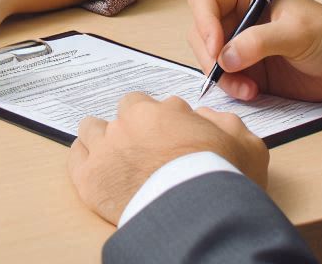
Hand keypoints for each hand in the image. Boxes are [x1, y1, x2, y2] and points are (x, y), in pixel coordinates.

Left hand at [69, 93, 268, 224]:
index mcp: (159, 111)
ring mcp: (106, 150)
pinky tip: (95, 165)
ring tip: (117, 157)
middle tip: (147, 150)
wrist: (198, 217)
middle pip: (123, 114)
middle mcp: (128, 124)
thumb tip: (207, 118)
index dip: (163, 119)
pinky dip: (84, 158)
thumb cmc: (220, 180)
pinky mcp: (90, 179)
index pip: (155, 104)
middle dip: (134, 127)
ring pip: (93, 130)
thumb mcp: (246, 144)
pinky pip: (76, 156)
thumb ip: (225, 122)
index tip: (169, 136)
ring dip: (103, 138)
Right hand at [187, 0, 321, 102]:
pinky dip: (231, 87)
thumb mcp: (297, 34)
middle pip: (201, 32)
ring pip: (209, 57)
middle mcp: (239, 14)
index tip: (217, 50)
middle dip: (210, 57)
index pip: (205, 1)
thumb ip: (259, 42)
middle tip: (228, 77)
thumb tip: (225, 57)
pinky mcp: (248, 67)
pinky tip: (252, 93)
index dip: (204, 24)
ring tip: (248, 90)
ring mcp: (241, 42)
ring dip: (222, 77)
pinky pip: (224, 77)